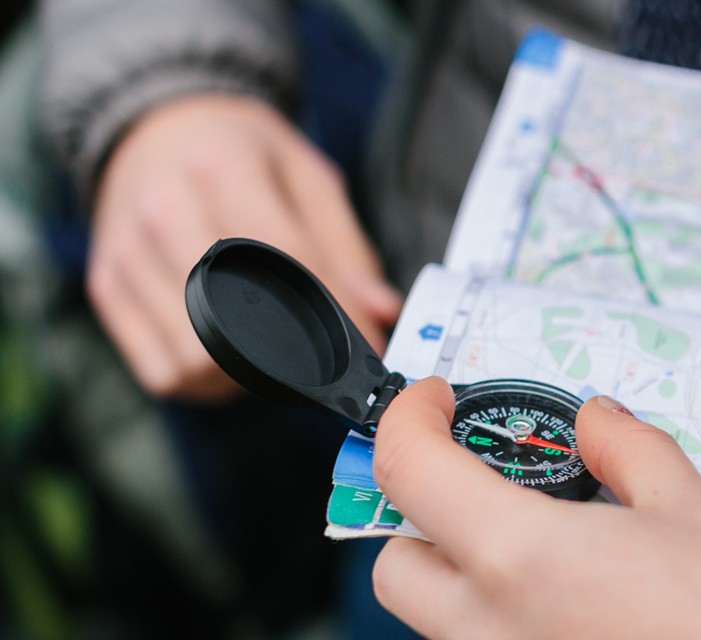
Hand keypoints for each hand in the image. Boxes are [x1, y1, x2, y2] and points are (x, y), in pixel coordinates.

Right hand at [89, 93, 400, 400]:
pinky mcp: (107, 287)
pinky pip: (162, 373)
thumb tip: (381, 313)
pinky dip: (203, 380)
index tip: (369, 348)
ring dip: (246, 375)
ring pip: (196, 360)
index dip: (337, 314)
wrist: (156, 124)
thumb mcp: (308, 177)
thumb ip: (348, 248)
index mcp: (224, 168)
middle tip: (318, 353)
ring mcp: (127, 253)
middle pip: (235, 323)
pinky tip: (227, 353)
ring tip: (271, 349)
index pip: (289, 260)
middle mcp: (164, 211)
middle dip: (290, 354)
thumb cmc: (244, 154)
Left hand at [371, 379, 700, 639]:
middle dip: (427, 511)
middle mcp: (491, 629)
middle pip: (398, 563)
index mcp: (520, 559)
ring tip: (549, 543)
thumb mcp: (693, 511)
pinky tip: (576, 598)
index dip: (409, 419)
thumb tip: (596, 423)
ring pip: (439, 618)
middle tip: (489, 477)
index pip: (408, 472)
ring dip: (466, 569)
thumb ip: (627, 453)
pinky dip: (508, 615)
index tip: (437, 403)